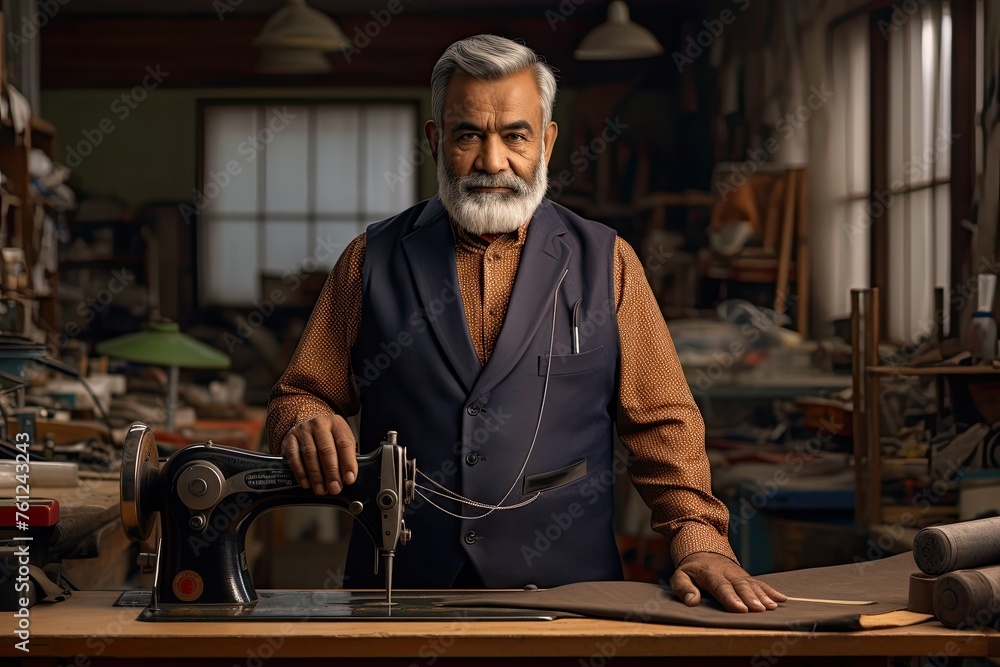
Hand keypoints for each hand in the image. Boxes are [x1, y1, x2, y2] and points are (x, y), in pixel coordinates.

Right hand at [281, 414, 357, 495]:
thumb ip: (347, 456)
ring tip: (321, 489)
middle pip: (326, 450)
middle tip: (334, 488)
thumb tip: (348, 478)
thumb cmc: (328, 436)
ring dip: (316, 476)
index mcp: (336, 424)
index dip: (348, 463)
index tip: (349, 479)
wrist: (307, 421)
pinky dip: (300, 472)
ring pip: (310, 455)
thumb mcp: (341, 439)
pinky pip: (294, 457)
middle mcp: (319, 424)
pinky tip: (306, 483)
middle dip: (331, 473)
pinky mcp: (290, 439)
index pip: (344, 444)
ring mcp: (303, 430)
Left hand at [671, 552, 786, 612]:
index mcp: (710, 573)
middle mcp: (727, 572)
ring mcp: (739, 574)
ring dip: (763, 596)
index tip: (740, 609)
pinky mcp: (747, 577)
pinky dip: (771, 591)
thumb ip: (683, 588)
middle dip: (750, 597)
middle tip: (760, 609)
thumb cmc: (691, 570)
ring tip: (771, 607)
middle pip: (740, 585)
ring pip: (752, 584)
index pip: (721, 586)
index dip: (731, 598)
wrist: (703, 551)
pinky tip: (782, 599)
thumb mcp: (680, 576)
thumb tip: (691, 601)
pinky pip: (760, 583)